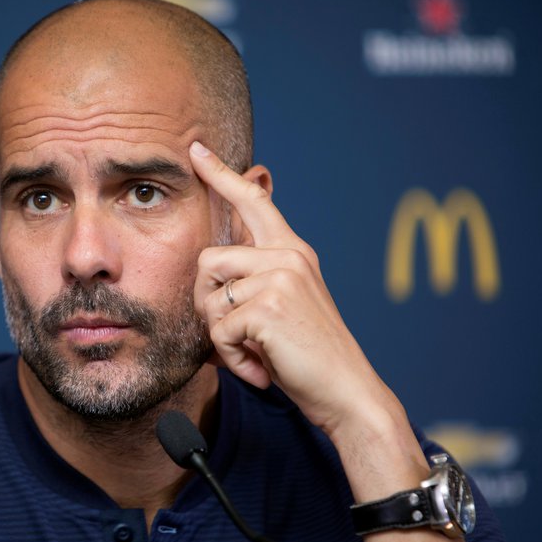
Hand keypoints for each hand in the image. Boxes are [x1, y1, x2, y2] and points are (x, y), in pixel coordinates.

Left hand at [190, 141, 386, 435]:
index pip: (253, 201)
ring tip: (255, 353)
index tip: (196, 150)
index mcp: (292, 251)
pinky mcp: (270, 305)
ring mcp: (280, 277)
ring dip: (221, 337)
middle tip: (234, 335)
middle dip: (206, 304)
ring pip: (210, 298)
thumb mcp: (282, 306)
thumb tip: (209, 273)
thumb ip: (254, 281)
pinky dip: (232, 358)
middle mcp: (288, 255)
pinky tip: (261, 367)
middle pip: (207, 260)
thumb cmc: (307, 356)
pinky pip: (219, 330)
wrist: (346, 391)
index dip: (221, 174)